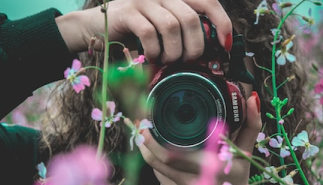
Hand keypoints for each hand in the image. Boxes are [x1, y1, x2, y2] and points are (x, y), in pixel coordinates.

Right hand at [58, 0, 231, 62]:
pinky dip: (154, 50)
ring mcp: (144, 0)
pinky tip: (152, 56)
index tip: (225, 44)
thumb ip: (184, 31)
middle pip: (192, 18)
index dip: (221, 22)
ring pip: (172, 26)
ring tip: (166, 60)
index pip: (208, 1)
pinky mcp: (128, 12)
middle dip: (195, 47)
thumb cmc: (136, 31)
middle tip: (187, 61)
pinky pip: (150, 33)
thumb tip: (210, 50)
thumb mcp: (163, 28)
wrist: (97, 26)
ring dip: (173, 52)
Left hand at [139, 92, 261, 184]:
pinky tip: (149, 145)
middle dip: (145, 140)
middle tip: (141, 122)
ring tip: (141, 130)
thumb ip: (251, 125)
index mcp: (211, 167)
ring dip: (145, 148)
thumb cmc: (238, 175)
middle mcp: (195, 180)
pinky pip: (159, 174)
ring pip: (156, 168)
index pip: (172, 156)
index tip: (149, 120)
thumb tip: (252, 98)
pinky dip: (152, 158)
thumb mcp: (246, 151)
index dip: (154, 140)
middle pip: (159, 161)